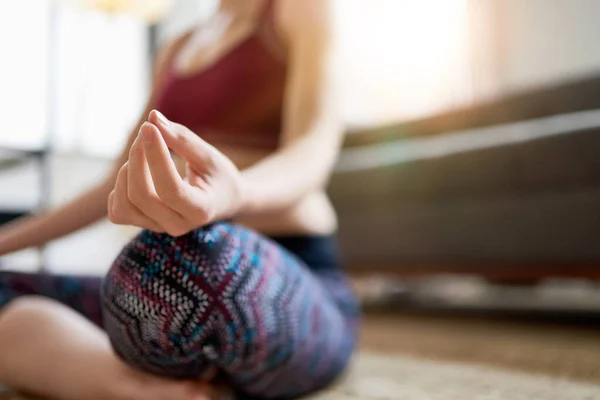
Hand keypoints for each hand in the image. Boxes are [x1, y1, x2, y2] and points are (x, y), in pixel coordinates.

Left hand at [108, 110, 244, 235]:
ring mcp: (159, 227)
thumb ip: (183, 139)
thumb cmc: (219, 176)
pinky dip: (119, 187)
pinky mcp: (145, 224)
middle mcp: (178, 224)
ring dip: (126, 171)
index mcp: (200, 210)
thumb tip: (153, 117)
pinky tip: (137, 172)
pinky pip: (117, 211)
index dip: (156, 156)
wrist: (223, 200)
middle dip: (137, 158)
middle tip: (147, 131)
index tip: (149, 127)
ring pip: (124, 206)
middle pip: (141, 196)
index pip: (170, 189)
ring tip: (143, 152)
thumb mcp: (209, 156)